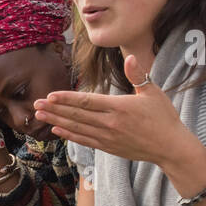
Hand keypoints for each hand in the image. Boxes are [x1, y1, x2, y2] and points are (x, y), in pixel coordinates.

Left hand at [30, 55, 194, 165]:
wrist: (171, 148)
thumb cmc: (164, 118)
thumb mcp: (153, 93)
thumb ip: (137, 75)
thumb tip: (130, 57)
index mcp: (119, 107)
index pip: (87, 101)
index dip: (67, 99)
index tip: (50, 95)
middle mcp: (110, 123)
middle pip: (77, 115)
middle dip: (54, 109)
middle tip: (35, 104)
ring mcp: (108, 137)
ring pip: (77, 128)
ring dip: (56, 121)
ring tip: (39, 116)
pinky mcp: (108, 147)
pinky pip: (84, 141)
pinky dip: (69, 135)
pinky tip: (56, 129)